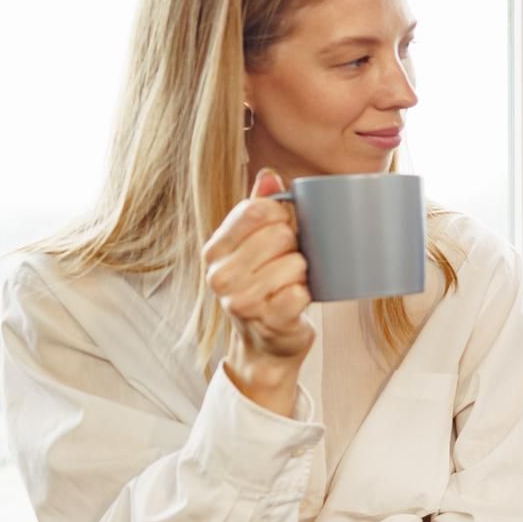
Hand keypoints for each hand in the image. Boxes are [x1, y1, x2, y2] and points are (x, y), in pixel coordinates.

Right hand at [205, 170, 312, 406]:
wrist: (266, 345)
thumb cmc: (264, 289)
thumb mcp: (253, 248)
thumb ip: (258, 209)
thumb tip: (269, 176)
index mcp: (215, 250)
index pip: (257, 210)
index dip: (282, 216)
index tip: (283, 232)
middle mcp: (220, 275)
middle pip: (280, 234)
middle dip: (296, 247)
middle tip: (289, 265)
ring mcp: (241, 301)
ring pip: (295, 263)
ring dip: (304, 273)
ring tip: (291, 285)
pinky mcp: (268, 321)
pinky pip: (301, 292)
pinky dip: (307, 295)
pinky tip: (295, 302)